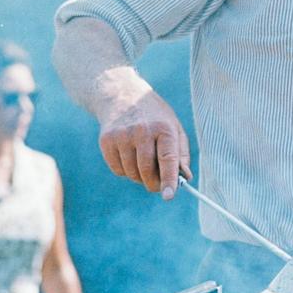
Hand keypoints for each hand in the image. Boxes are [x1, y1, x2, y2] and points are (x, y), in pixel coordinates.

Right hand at [95, 75, 191, 198]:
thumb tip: (185, 178)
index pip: (168, 159)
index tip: (169, 196)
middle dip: (154, 184)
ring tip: (144, 162)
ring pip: (131, 173)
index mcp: (164, 128)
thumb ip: (181, 154)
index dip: (169, 180)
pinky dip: (126, 171)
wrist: (122, 96)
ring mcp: (122, 136)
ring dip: (139, 177)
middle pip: (146, 171)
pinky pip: (118, 170)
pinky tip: (130, 157)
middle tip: (158, 186)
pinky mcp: (106, 141)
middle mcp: (142, 131)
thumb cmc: (155, 117)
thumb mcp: (175, 128)